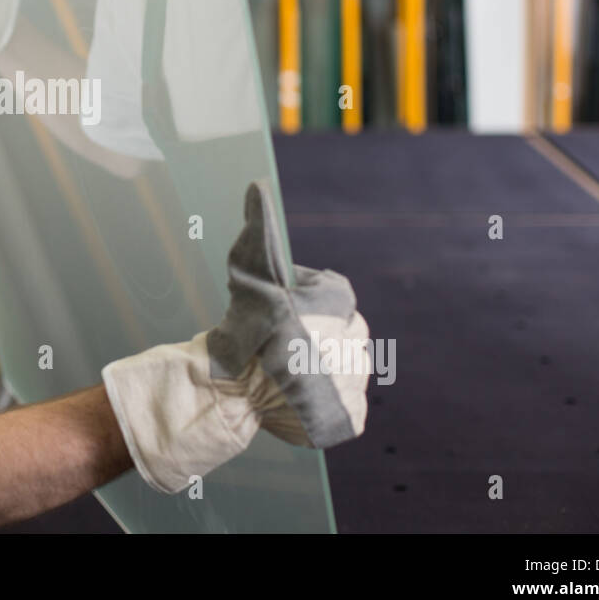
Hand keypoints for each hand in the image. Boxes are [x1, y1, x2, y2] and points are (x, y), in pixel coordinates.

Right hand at [101, 179, 370, 493]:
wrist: (242, 392)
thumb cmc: (248, 328)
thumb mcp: (251, 271)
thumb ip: (259, 229)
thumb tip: (256, 184)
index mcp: (338, 299)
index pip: (321, 294)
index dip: (292, 302)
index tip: (271, 314)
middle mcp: (356, 336)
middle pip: (331, 331)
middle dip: (305, 337)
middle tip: (273, 348)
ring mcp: (355, 379)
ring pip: (335, 368)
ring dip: (313, 370)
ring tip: (281, 375)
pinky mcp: (350, 415)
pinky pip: (337, 405)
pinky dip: (316, 405)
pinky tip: (293, 399)